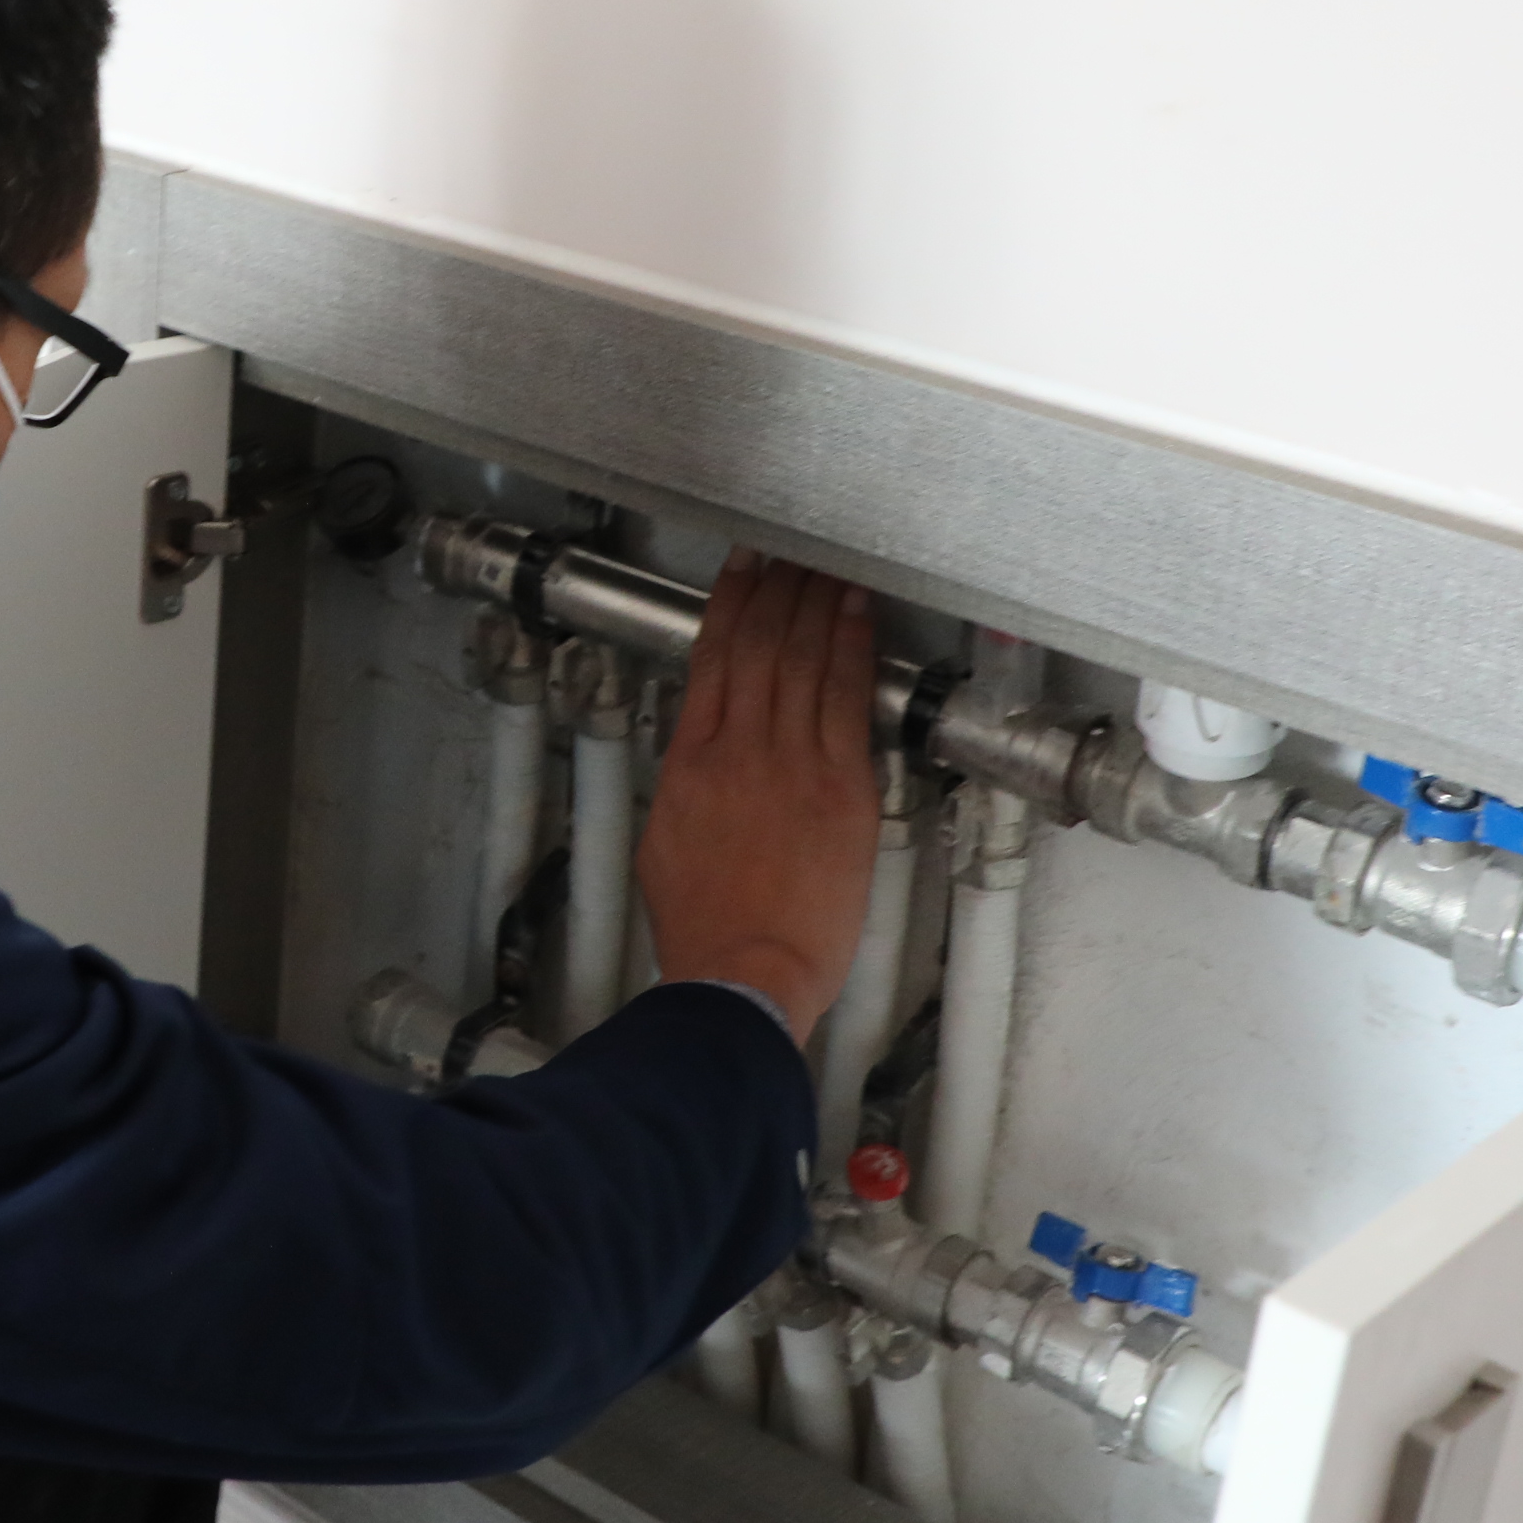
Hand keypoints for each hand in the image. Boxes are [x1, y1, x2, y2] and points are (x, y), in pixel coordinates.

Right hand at [636, 554, 880, 1042]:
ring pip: (803, 661)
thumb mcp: (663, 843)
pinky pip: (846, 700)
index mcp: (690, 762)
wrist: (743, 973)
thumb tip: (695, 752)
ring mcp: (792, 764)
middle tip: (793, 549)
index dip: (730, 605)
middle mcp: (739, 750)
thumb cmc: (704, 925)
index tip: (743, 568)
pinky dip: (852, 649)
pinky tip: (858, 614)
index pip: (712, 661)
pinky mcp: (842, 789)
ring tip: (828, 564)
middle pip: (759, 647)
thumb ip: (682, 786)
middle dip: (778, 590)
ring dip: (816, 605)